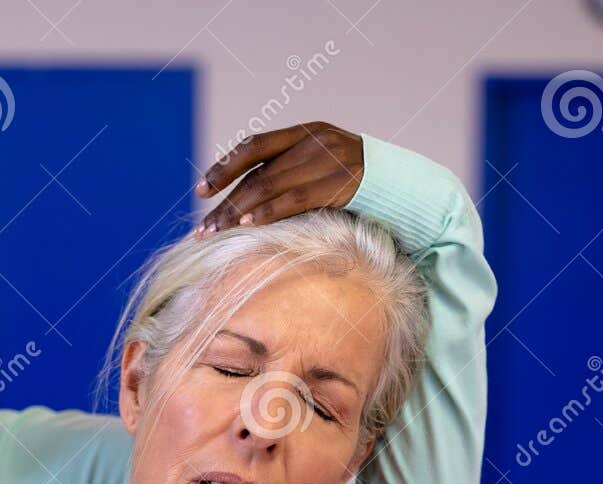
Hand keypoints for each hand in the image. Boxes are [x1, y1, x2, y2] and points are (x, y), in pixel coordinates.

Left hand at [194, 122, 364, 234]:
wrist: (401, 184)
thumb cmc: (353, 182)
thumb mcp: (321, 165)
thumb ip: (289, 170)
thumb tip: (244, 198)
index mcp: (306, 132)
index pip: (254, 146)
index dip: (225, 167)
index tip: (200, 190)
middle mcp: (313, 142)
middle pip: (258, 173)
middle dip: (226, 202)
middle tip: (203, 228)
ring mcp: (326, 162)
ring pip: (271, 185)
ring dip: (240, 211)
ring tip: (217, 232)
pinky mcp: (338, 184)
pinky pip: (296, 199)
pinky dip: (269, 212)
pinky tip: (249, 225)